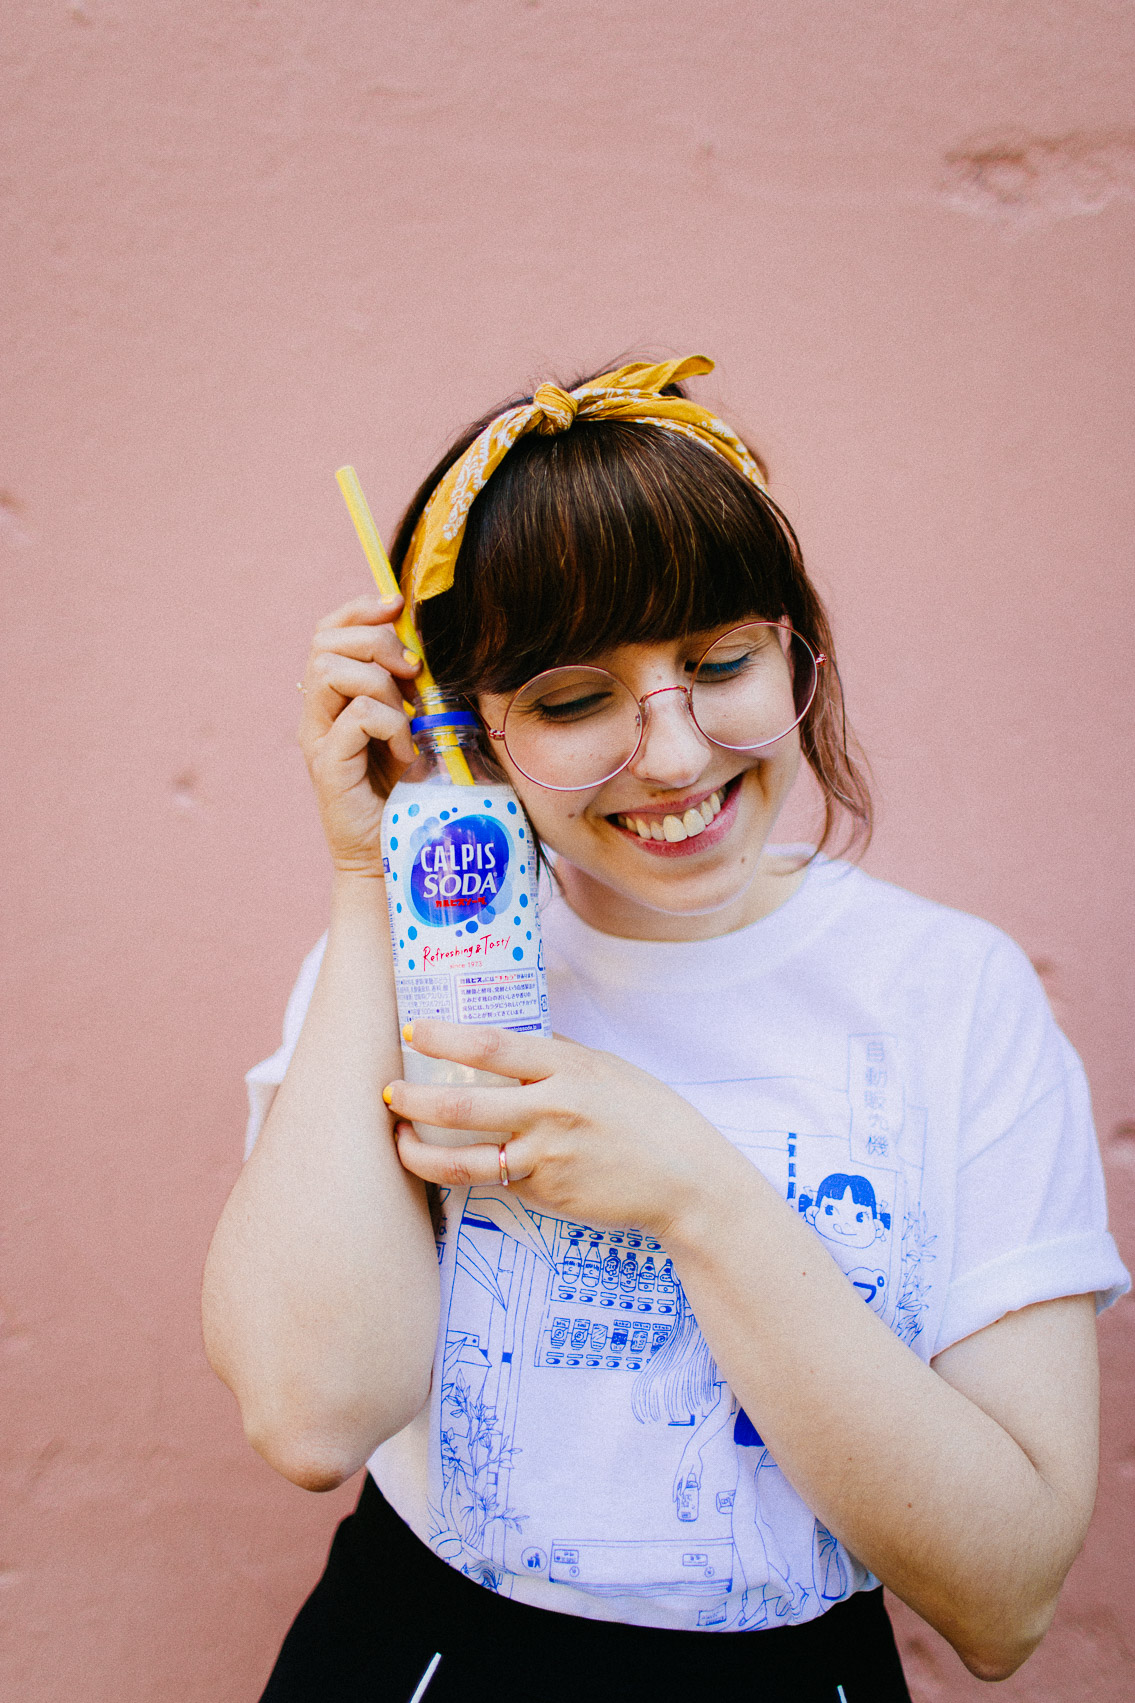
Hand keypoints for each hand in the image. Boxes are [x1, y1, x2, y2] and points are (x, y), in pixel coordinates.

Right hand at [298, 593, 421, 875]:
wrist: (390, 853)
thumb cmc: (405, 791)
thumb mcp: (413, 725)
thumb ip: (410, 688)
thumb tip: (424, 644)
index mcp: (333, 698)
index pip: (328, 631)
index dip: (359, 610)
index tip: (397, 606)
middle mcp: (316, 714)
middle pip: (326, 643)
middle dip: (377, 644)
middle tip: (413, 674)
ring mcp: (318, 739)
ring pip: (333, 673)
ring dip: (383, 686)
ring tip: (407, 720)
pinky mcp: (328, 766)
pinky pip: (357, 716)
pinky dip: (391, 725)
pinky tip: (405, 751)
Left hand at [386, 1019, 734, 1238]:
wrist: (686, 1179)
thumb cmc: (648, 1116)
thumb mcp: (606, 1069)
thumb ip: (557, 1056)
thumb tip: (508, 1042)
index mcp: (568, 1067)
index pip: (493, 1046)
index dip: (446, 1036)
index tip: (413, 1029)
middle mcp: (553, 1110)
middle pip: (465, 1104)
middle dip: (415, 1099)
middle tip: (388, 1092)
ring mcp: (547, 1157)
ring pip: (465, 1158)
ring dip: (421, 1152)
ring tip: (399, 1142)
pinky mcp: (547, 1193)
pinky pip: (495, 1182)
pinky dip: (467, 1174)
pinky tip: (448, 1166)